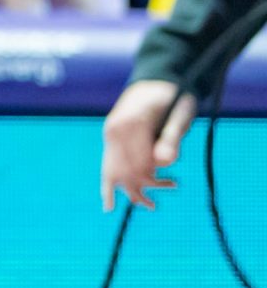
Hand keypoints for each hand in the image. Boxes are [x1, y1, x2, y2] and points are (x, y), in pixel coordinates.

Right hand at [102, 80, 195, 211]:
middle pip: (127, 170)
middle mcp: (115, 130)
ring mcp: (110, 134)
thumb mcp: (180, 115)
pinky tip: (108, 207)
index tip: (173, 181)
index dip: (154, 177)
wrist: (156, 80)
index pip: (139, 164)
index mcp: (130, 123)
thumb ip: (172, 137)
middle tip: (172, 185)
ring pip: (115, 172)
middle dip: (146, 185)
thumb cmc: (173, 97)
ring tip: (152, 204)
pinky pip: (107, 166)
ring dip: (133, 190)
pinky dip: (107, 188)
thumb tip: (163, 164)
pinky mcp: (111, 138)